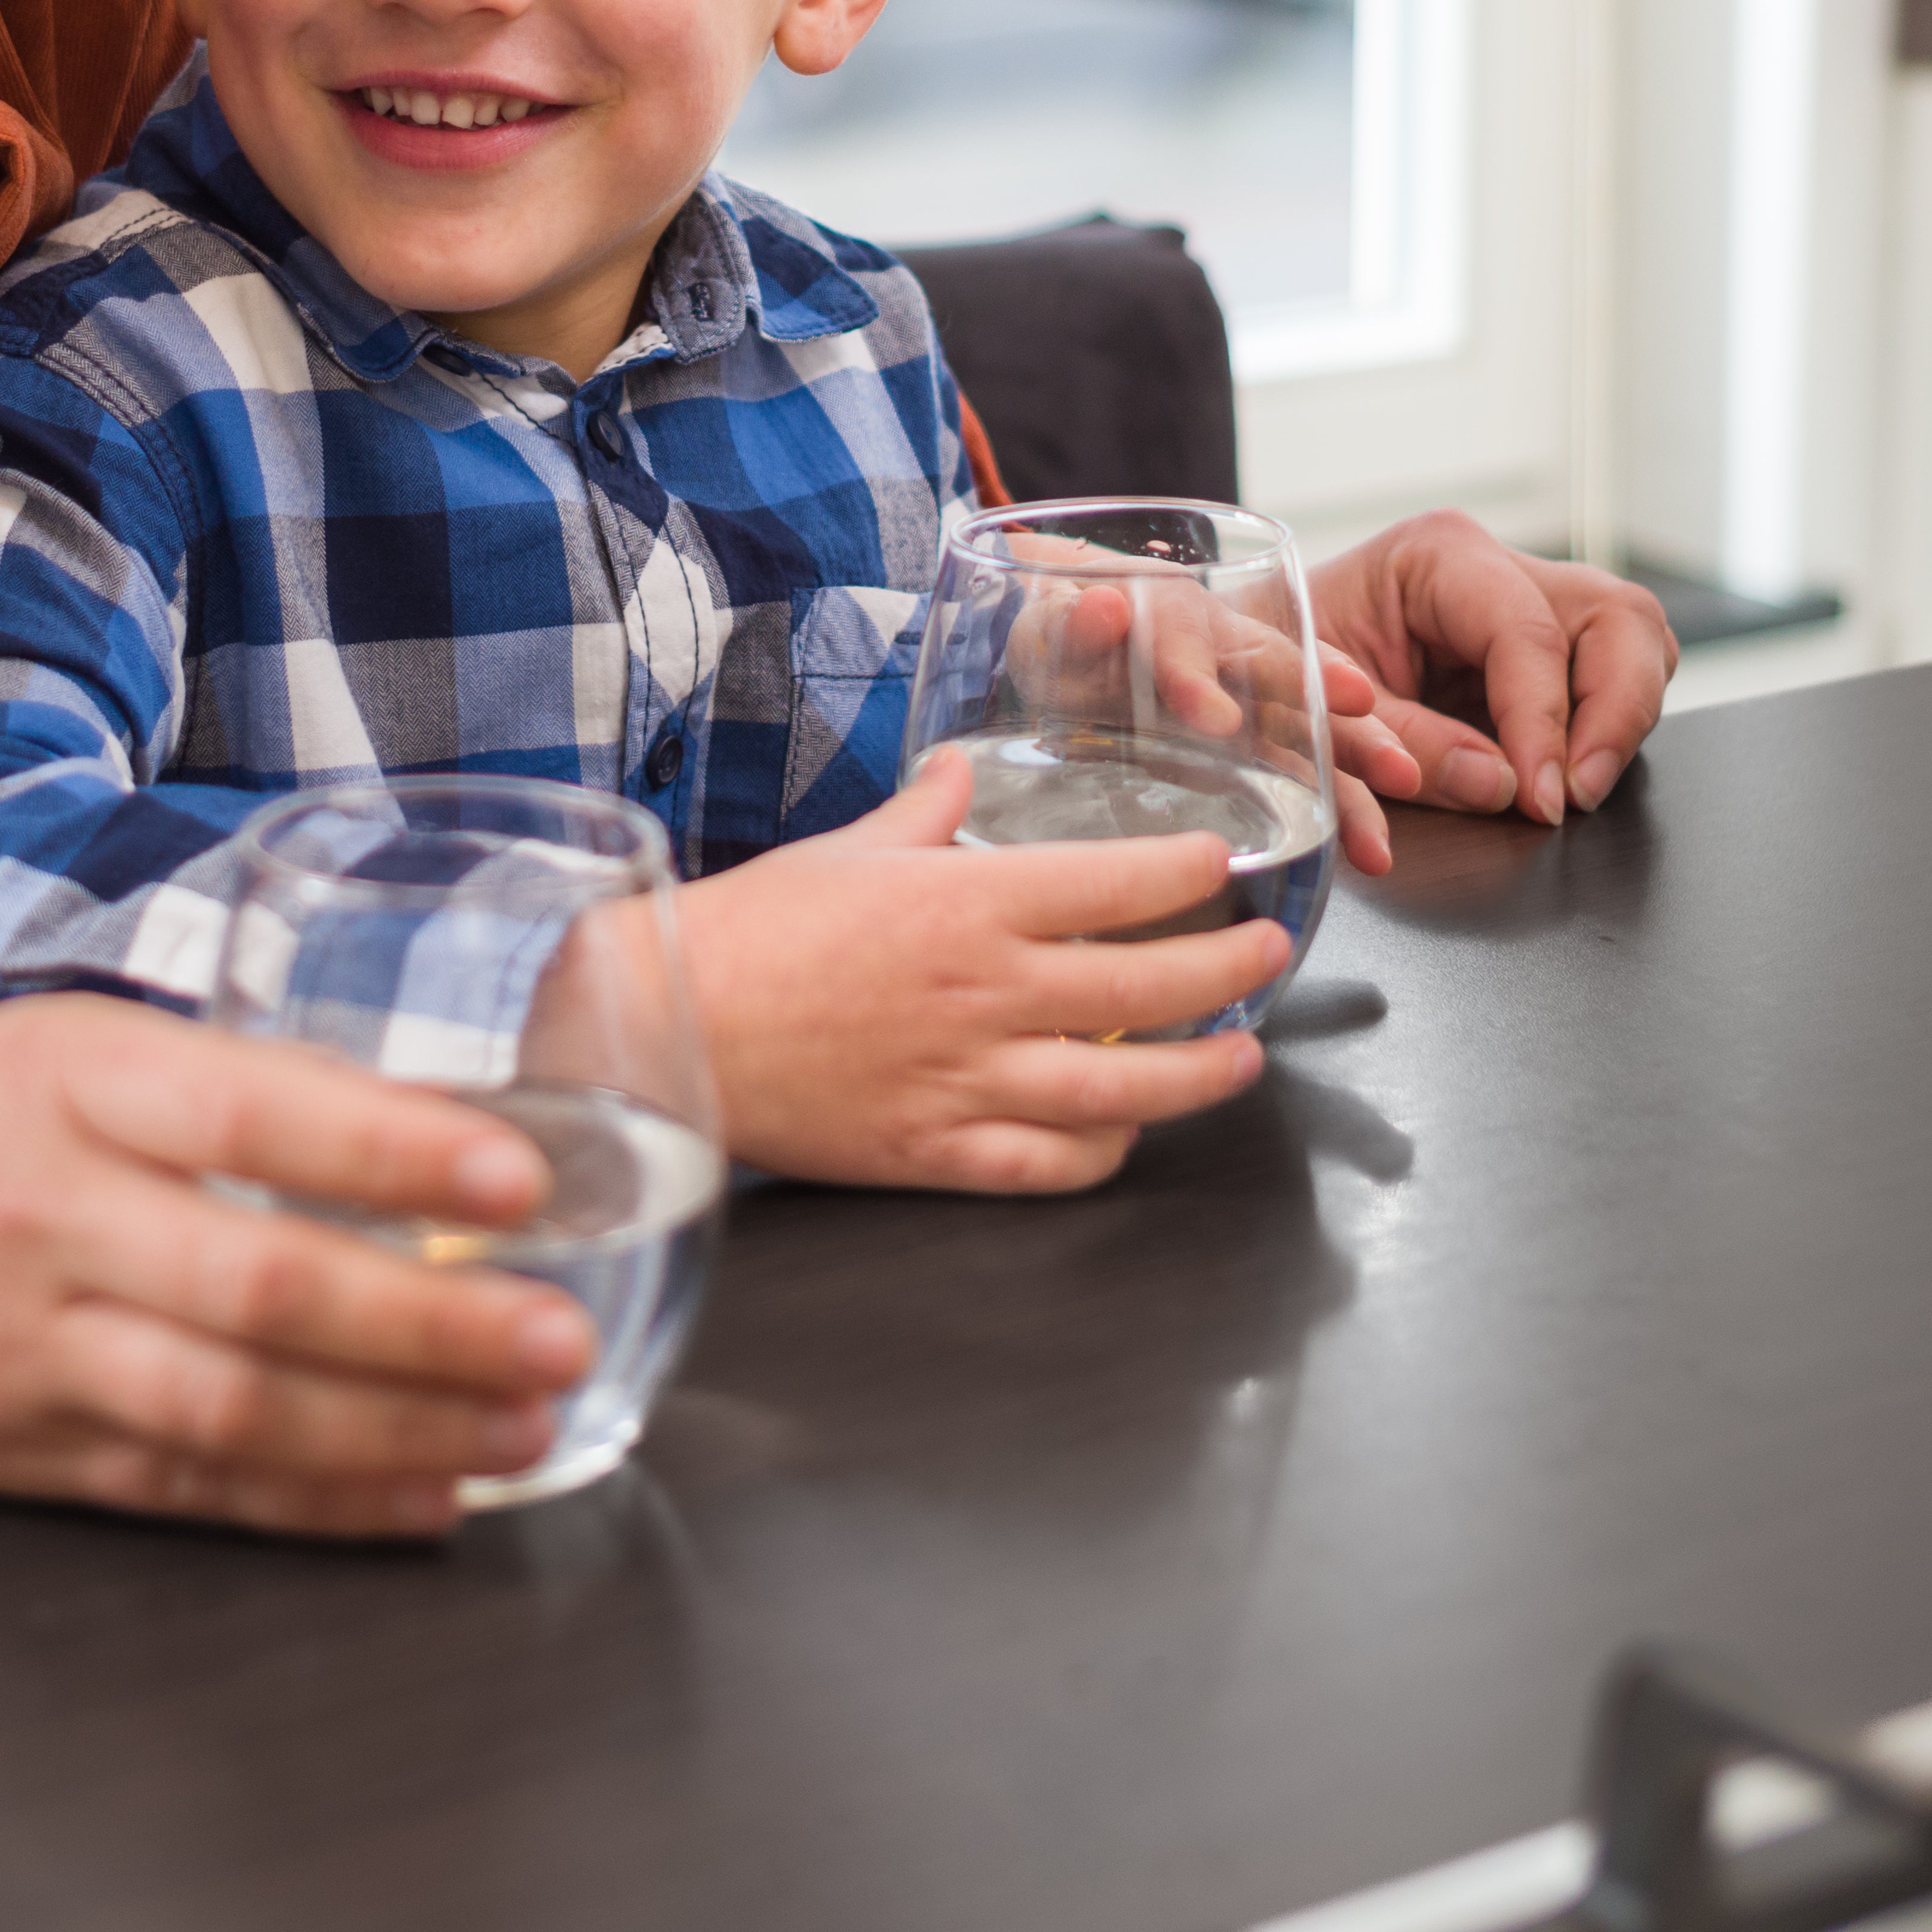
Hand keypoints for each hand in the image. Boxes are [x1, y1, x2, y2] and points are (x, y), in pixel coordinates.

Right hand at [0, 998, 597, 1533]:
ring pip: (238, 1410)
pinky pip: (181, 1487)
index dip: (398, 1151)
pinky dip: (310, 1499)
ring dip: (397, 1430)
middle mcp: (46, 1214)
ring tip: (524, 1430)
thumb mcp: (33, 1043)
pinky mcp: (0, 1448)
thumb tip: (399, 1126)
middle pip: (267, 1288)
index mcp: (63, 1080)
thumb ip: (197, 1087)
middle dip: (433, 1325)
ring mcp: (21, 1346)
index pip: (259, 1115)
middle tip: (562, 1336)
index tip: (519, 1175)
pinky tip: (414, 1497)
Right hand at [666, 747, 1283, 1190]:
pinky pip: (1049, 1165)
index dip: (1189, 876)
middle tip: (1266, 957)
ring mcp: (967, 1081)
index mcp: (967, 906)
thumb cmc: (747, 933)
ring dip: (1199, 1074)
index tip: (1222, 866)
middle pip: (1149, 989)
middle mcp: (986, 994)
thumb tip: (959, 766)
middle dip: (1228, 971)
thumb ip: (921, 815)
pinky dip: (1102, 1155)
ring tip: (1241, 1058)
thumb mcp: (843, 852)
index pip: (1119, 885)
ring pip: (1124, 1091)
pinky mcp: (935, 1152)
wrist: (665, 1027)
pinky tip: (1127, 1137)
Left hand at [1303, 513, 1679, 837]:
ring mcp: (1532, 599)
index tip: (1541, 798)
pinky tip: (1574, 772)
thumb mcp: (1325, 702)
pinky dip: (1609, 723)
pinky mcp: (1544, 646)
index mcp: (1439, 553)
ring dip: (1624, 717)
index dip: (1545, 723)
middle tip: (1576, 794)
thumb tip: (1506, 787)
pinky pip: (1613, 671)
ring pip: (1635, 638)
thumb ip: (1412, 743)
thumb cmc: (1283, 658)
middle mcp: (1499, 566)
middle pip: (1617, 615)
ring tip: (1578, 791)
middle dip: (1617, 711)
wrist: (1262, 652)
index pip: (1528, 632)